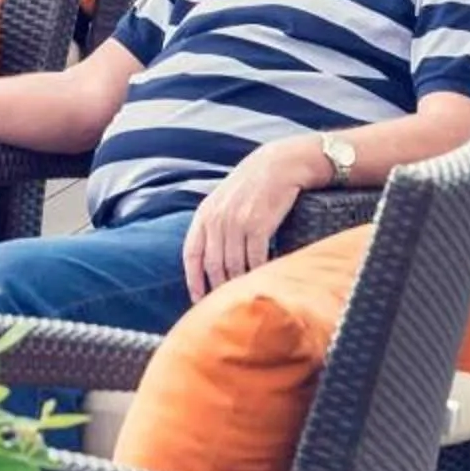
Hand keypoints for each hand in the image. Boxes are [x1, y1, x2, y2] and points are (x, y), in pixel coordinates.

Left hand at [181, 140, 316, 299]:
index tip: (197, 300)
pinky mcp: (258, 225)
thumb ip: (214, 226)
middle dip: (218, 288)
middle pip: (213, 265)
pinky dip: (258, 273)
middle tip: (227, 305)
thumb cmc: (252, 186)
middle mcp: (217, 219)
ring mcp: (237, 222)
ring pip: (234, 265)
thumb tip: (211, 261)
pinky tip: (263, 279)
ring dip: (240, 283)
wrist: (278, 165)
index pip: (191, 253)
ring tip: (246, 295)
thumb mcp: (223, 201)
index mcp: (204, 214)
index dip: (193, 279)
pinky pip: (255, 259)